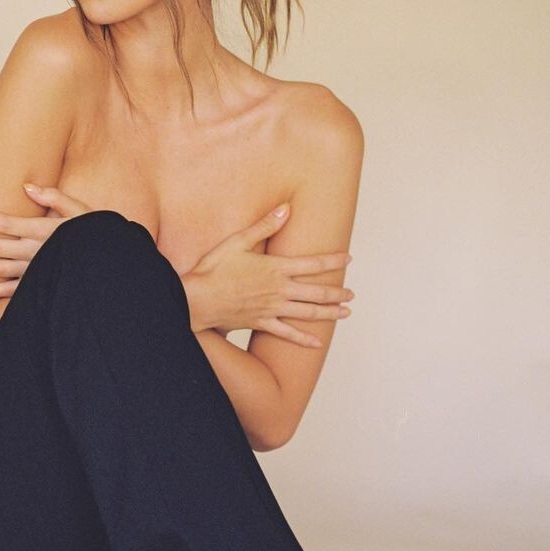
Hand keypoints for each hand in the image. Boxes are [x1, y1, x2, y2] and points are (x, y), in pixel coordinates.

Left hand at [0, 183, 91, 297]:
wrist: (110, 269)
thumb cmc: (98, 235)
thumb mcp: (82, 210)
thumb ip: (56, 198)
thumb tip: (28, 186)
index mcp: (43, 232)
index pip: (4, 222)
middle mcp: (35, 253)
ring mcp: (33, 273)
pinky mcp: (36, 288)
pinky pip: (8, 292)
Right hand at [184, 204, 353, 346]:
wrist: (197, 299)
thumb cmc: (213, 268)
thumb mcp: (238, 241)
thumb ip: (265, 225)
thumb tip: (287, 207)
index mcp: (276, 268)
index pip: (313, 264)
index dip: (333, 261)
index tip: (349, 259)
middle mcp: (279, 290)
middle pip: (317, 292)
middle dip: (337, 292)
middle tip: (352, 293)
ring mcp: (272, 309)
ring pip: (308, 312)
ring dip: (329, 313)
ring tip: (345, 313)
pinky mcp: (261, 323)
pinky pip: (287, 333)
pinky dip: (304, 339)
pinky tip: (317, 342)